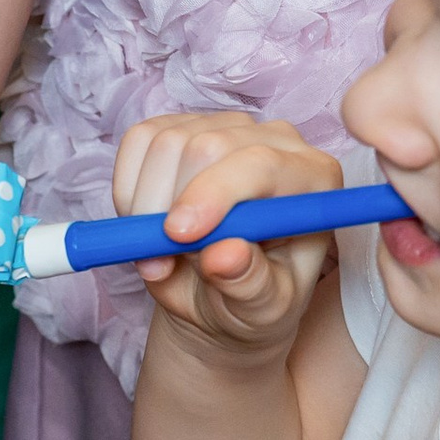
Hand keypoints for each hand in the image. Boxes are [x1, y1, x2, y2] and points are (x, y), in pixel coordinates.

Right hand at [114, 111, 343, 355]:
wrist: (218, 297)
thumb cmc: (250, 302)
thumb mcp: (261, 311)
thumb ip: (250, 286)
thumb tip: (224, 255)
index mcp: (311, 180)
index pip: (260, 163)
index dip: (212, 194)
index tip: (177, 237)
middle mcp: (275, 142)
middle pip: (205, 145)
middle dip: (168, 206)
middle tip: (162, 261)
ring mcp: (227, 129)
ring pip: (166, 142)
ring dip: (144, 204)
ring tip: (158, 249)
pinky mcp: (183, 128)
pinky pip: (139, 141)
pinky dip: (128, 188)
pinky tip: (146, 219)